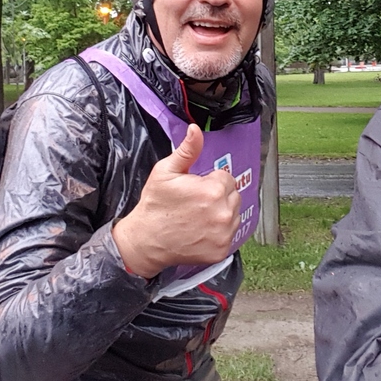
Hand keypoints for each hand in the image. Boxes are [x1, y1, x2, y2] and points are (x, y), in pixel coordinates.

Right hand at [112, 124, 240, 278]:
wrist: (146, 241)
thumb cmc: (155, 205)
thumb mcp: (166, 172)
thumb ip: (187, 150)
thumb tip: (195, 130)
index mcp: (213, 190)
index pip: (226, 177)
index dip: (209, 180)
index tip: (195, 188)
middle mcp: (223, 213)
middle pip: (232, 195)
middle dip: (217, 196)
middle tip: (196, 202)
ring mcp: (224, 234)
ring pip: (233, 214)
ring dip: (221, 213)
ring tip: (199, 216)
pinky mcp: (221, 250)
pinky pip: (229, 234)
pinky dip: (219, 232)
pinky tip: (201, 230)